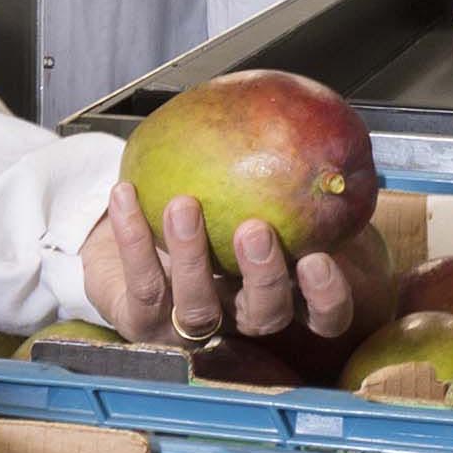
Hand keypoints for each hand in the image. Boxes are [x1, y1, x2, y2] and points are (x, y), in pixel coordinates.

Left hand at [80, 184, 359, 346]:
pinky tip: (125, 194)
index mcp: (279, 291)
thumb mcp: (250, 191)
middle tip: (254, 229)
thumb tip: (308, 125)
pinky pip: (142, 285)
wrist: (133, 235)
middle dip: (263, 276)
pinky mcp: (142, 323)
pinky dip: (133, 239)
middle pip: (264, 316)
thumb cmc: (211, 205)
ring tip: (184, 205)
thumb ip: (280, 172)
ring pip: (198, 309)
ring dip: (192, 256)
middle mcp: (239, 318)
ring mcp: (190, 327)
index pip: (323, 316)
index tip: (316, 259)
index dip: (326, 297)